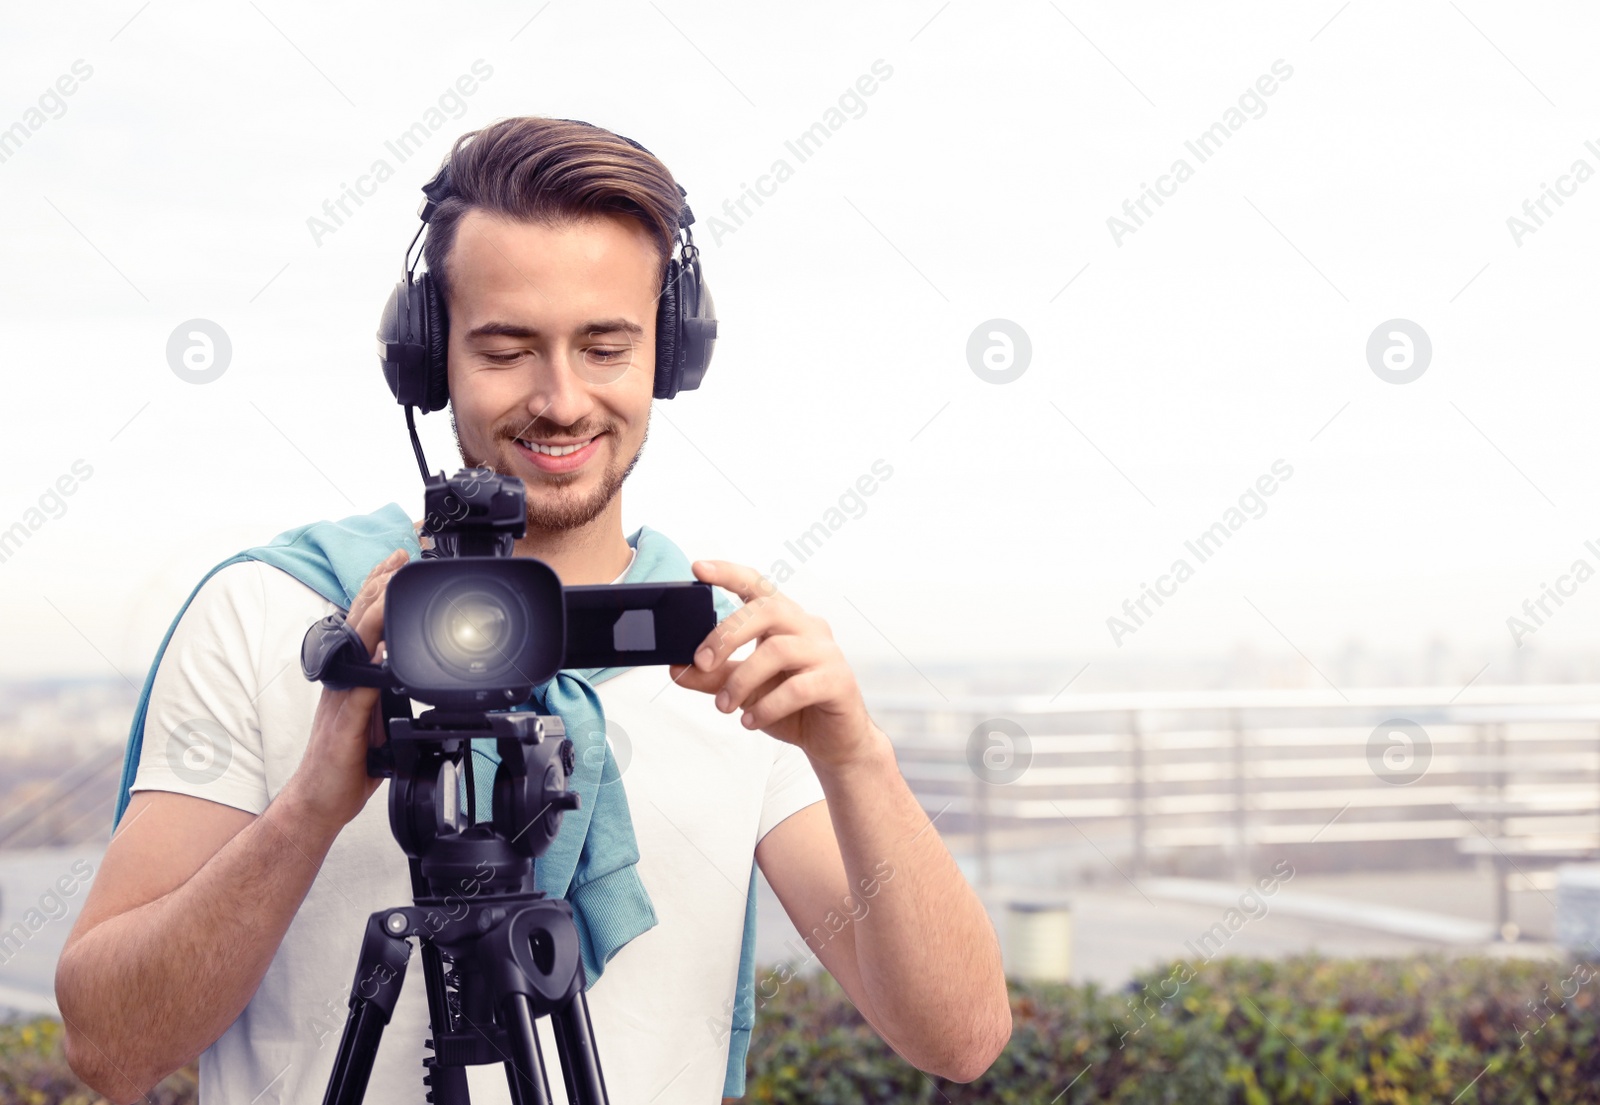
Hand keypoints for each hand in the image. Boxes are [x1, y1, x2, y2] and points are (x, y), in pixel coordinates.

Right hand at [286, 548, 406, 833]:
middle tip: (398, 555)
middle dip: (377, 584)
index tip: (396, 562)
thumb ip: (386, 693)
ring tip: (390, 583)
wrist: (319, 801)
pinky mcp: (345, 721)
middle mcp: (343, 679)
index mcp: (351, 677)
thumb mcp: (375, 719)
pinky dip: (373, 665)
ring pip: (357, 644)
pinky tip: (384, 650)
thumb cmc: (347, 763)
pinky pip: (360, 687)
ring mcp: (341, 697)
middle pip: (359, 620)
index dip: (377, 591)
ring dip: (374, 612)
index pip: (364, 624)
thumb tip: (403, 670)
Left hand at [668, 561, 883, 770]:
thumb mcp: (745, 690)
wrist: (835, 741)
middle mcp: (807, 627)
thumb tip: (677, 669)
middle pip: (766, 611)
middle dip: (726, 635)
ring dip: (742, 680)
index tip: (697, 568)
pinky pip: (796, 688)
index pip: (757, 585)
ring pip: (777, 650)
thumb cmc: (794, 707)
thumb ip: (714, 677)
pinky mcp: (836, 681)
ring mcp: (825, 652)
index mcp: (785, 620)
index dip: (728, 573)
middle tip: (701, 663)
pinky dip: (766, 706)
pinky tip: (751, 721)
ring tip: (725, 706)